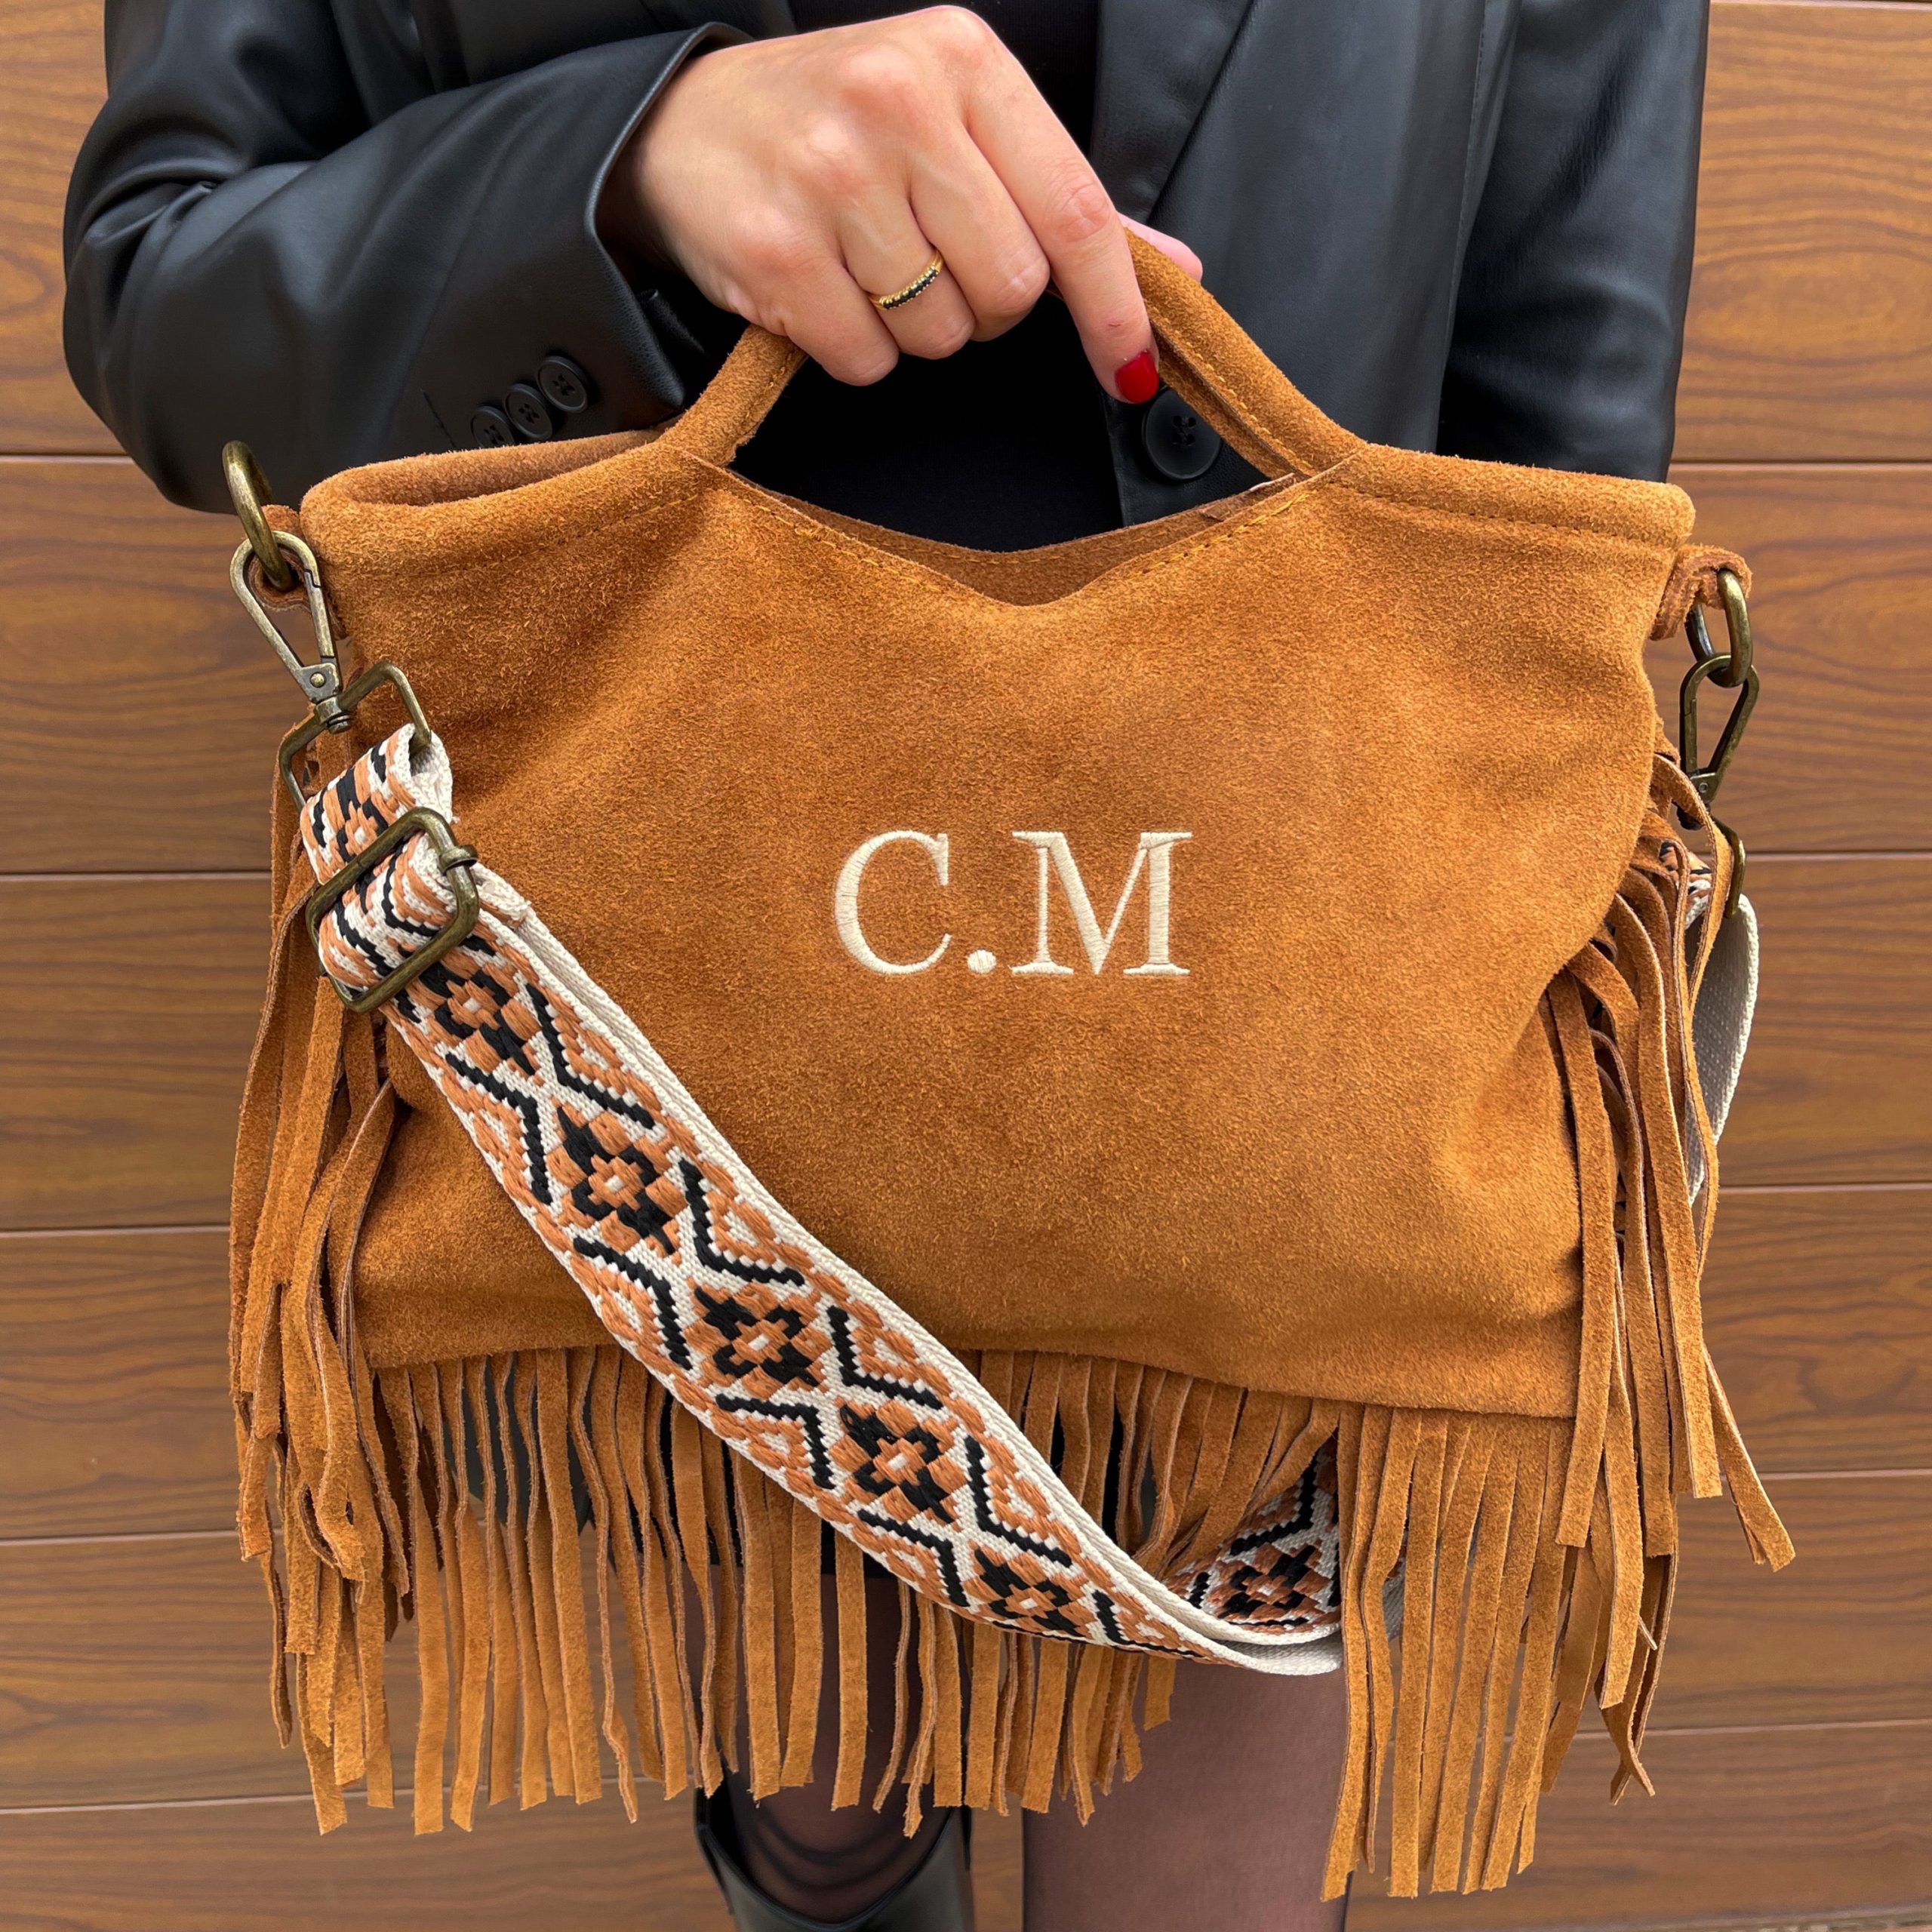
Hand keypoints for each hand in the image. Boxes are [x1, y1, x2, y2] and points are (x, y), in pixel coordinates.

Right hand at [599, 7, 1202, 399]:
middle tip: (931, 264)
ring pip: (939, 334)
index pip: (1075, 209)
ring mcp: (829, 175)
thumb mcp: (955, 120)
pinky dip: (855, 349)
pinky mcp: (774, 249)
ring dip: (914, 329)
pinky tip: (824, 290)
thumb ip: (1057, 197)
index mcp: (962, 60)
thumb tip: (1175, 269)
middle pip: (1011, 286)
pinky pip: (866, 360)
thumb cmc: (839, 124)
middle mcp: (897, 102)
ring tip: (866, 267)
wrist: (684, 121)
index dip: (1114, 306)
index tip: (1131, 370)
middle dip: (984, 305)